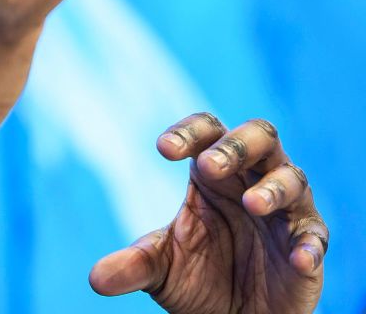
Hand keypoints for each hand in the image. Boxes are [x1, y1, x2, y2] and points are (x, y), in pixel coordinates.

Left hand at [90, 113, 326, 312]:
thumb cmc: (198, 278)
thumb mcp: (160, 270)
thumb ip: (133, 265)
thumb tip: (96, 278)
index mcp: (212, 173)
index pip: (206, 132)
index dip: (188, 133)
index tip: (163, 149)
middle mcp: (251, 179)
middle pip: (258, 137)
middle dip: (236, 146)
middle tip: (210, 165)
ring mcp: (284, 211)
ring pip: (292, 178)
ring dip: (274, 188)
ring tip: (253, 204)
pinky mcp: (306, 245)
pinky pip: (314, 236)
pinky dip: (308, 245)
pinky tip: (297, 258)